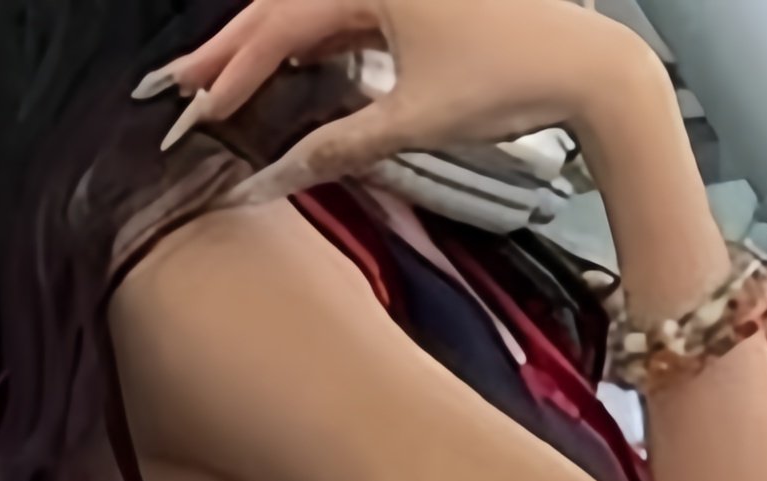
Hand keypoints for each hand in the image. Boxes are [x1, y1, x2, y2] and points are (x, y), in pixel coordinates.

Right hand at [146, 0, 672, 197]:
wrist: (589, 68)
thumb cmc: (515, 77)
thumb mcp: (413, 122)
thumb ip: (336, 147)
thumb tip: (274, 177)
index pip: (276, 27)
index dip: (231, 73)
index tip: (194, 112)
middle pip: (280, 7)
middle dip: (228, 49)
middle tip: (177, 86)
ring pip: (309, 8)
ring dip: (263, 44)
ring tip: (217, 79)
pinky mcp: (416, 0)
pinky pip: (344, 14)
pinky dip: (309, 40)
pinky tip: (289, 66)